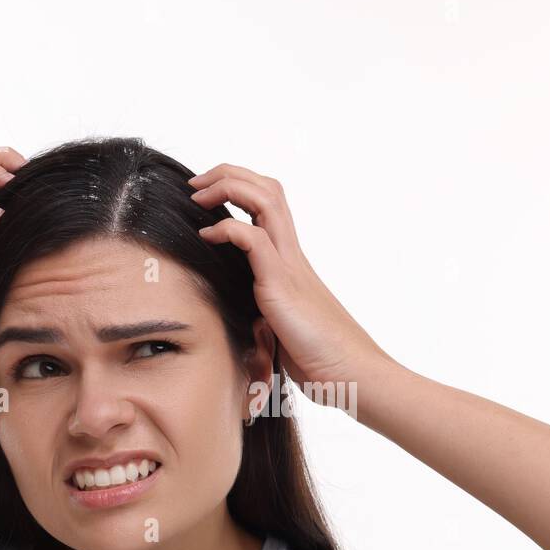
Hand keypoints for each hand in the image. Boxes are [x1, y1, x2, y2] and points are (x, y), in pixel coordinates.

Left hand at [190, 163, 393, 403]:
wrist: (352, 375)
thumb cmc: (322, 360)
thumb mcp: (282, 329)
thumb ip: (265, 316)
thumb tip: (245, 324)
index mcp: (292, 262)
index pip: (270, 203)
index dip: (239, 187)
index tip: (207, 195)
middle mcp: (292, 256)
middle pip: (267, 189)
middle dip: (229, 174)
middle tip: (197, 183)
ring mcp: (289, 267)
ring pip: (265, 201)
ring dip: (227, 187)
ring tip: (198, 195)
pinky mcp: (281, 286)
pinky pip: (253, 240)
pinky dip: (227, 228)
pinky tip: (207, 236)